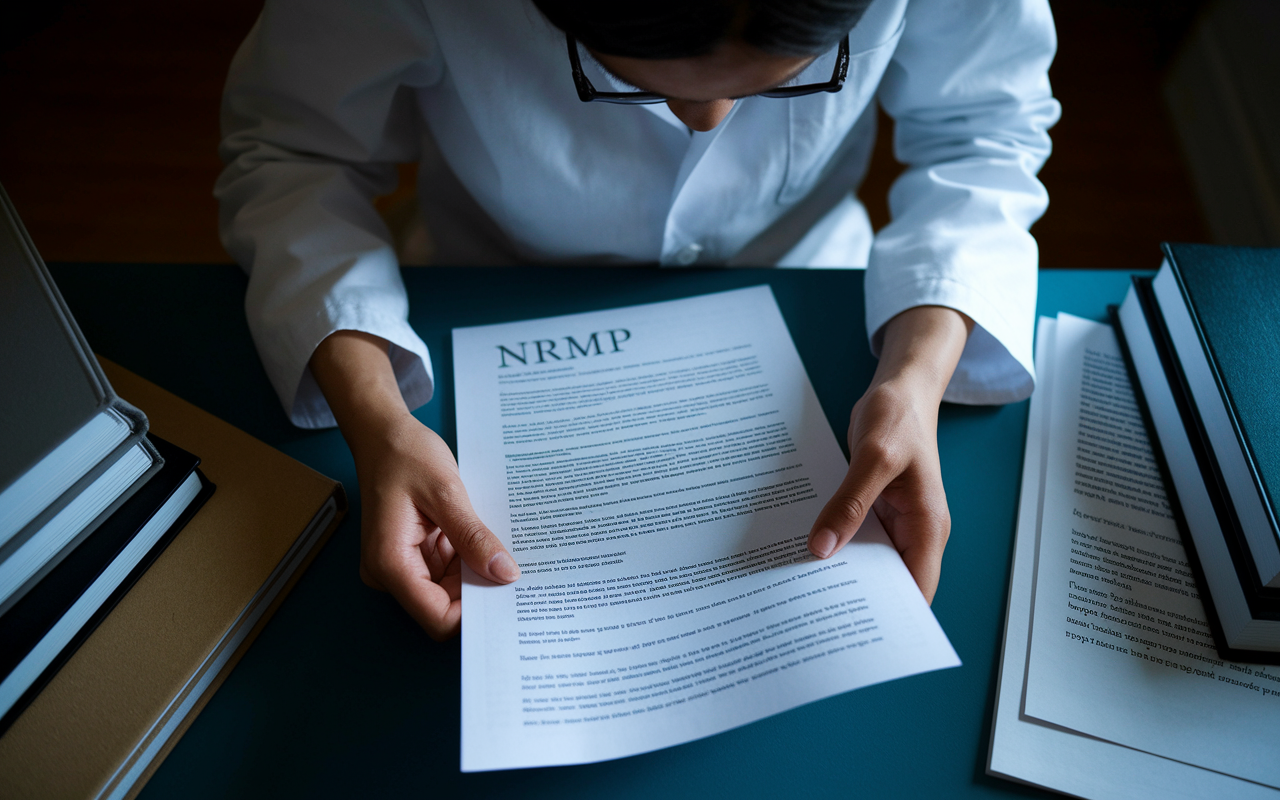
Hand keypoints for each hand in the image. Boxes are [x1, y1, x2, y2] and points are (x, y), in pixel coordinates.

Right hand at [310, 331, 518, 639]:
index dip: (474, 614)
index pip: (436, 617)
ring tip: (501, 552)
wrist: (383, 433)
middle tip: (515, 572)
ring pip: (446, 592)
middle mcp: (388, 573)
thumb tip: (505, 574)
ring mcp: (398, 566)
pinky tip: (484, 542)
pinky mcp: (409, 556)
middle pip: (442, 608)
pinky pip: (444, 572)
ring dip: (474, 576)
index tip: (508, 594)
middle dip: (478, 594)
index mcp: (390, 562)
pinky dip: (466, 562)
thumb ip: (473, 537)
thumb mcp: (446, 493)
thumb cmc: (406, 455)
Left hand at [807, 306, 972, 602]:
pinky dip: (834, 546)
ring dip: (840, 573)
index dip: (890, 616)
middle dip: (856, 599)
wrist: (899, 390)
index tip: (852, 632)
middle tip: (811, 614)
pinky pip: (856, 539)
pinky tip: (804, 552)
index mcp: (928, 527)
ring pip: (869, 563)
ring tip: (800, 591)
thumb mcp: (874, 457)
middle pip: (889, 583)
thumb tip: (822, 549)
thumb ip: (850, 503)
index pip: (916, 589)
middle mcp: (915, 532)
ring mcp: (895, 523)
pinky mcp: (876, 511)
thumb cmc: (899, 418)